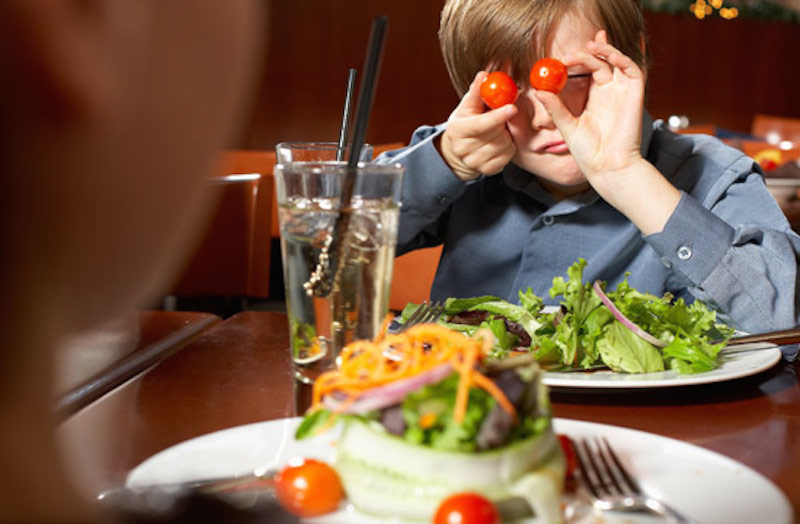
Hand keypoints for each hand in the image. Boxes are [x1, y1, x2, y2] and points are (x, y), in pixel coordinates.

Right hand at [439, 71, 517, 181]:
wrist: (457, 152)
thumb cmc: (466, 121)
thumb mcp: (468, 105)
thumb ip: (478, 90)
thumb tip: (486, 73)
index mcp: (458, 129)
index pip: (481, 124)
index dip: (498, 116)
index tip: (512, 107)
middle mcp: (464, 149)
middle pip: (496, 134)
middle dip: (503, 123)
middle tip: (502, 117)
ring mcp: (475, 162)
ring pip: (504, 145)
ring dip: (507, 135)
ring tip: (498, 131)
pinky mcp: (487, 171)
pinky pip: (508, 156)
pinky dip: (508, 147)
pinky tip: (500, 142)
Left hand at [534, 31, 645, 193]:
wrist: (606, 168)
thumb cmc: (588, 152)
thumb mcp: (567, 125)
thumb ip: (555, 107)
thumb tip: (538, 90)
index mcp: (596, 99)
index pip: (591, 70)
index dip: (580, 59)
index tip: (562, 58)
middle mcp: (611, 94)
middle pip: (604, 62)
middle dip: (593, 49)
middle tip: (573, 51)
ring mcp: (623, 93)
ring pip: (619, 61)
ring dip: (606, 50)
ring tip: (591, 45)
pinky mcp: (635, 96)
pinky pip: (633, 70)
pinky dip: (622, 58)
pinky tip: (607, 55)